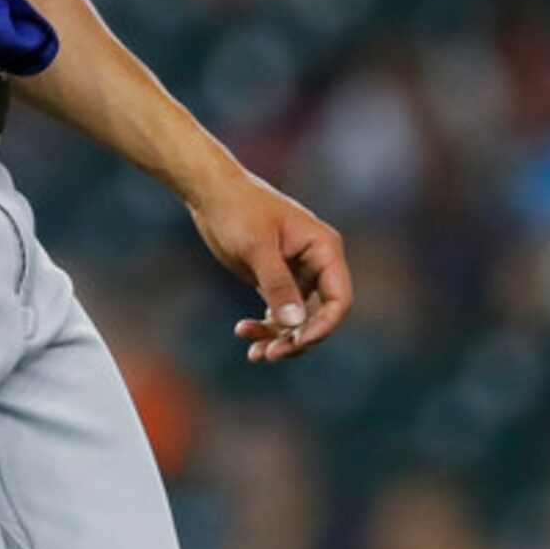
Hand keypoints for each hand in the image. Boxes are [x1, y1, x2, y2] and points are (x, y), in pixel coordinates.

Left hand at [187, 164, 352, 362]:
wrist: (211, 193)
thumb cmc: (238, 210)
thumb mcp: (256, 246)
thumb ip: (277, 284)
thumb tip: (295, 322)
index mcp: (323, 249)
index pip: (338, 299)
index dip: (322, 326)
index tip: (296, 342)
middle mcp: (316, 263)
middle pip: (319, 316)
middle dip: (296, 339)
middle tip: (268, 354)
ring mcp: (297, 273)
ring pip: (298, 319)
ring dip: (279, 338)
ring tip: (254, 353)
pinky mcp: (277, 280)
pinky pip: (280, 313)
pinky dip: (266, 327)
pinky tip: (244, 332)